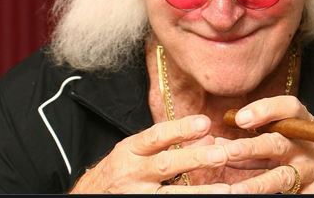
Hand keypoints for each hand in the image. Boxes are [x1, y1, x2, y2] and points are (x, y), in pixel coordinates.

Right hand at [69, 115, 230, 193]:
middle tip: (221, 154)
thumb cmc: (119, 170)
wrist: (89, 196)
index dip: (181, 128)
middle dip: (194, 159)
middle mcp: (133, 172)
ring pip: (169, 195)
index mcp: (131, 150)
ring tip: (224, 189)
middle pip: (166, 164)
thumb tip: (208, 138)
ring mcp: (136, 196)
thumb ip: (170, 143)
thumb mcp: (138, 150)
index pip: (157, 135)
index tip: (205, 123)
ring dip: (198, 192)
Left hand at [217, 96, 313, 193]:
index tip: (239, 118)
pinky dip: (265, 196)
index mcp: (305, 124)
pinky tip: (246, 196)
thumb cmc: (312, 150)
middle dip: (249, 147)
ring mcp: (312, 172)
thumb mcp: (296, 136)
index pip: (289, 108)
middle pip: (277, 143)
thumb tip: (220, 141)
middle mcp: (309, 146)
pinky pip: (288, 196)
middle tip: (224, 152)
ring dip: (254, 184)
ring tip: (233, 190)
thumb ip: (265, 134)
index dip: (264, 110)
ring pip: (279, 178)